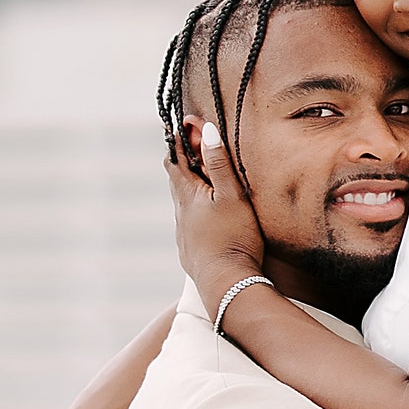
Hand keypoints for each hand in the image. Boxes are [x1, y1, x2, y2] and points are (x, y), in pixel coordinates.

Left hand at [164, 119, 266, 326]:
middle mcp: (180, 212)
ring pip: (181, 203)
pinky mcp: (189, 250)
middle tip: (191, 149)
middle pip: (175, 180)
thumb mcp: (232, 195)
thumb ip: (220, 163)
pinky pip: (188, 225)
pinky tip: (206, 220)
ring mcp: (183, 233)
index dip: (178, 141)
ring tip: (201, 182)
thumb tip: (207, 129)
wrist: (226, 283)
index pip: (175, 159)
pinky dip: (194, 213)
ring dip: (189, 189)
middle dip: (182, 162)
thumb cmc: (233, 237)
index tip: (182, 125)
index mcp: (187, 194)